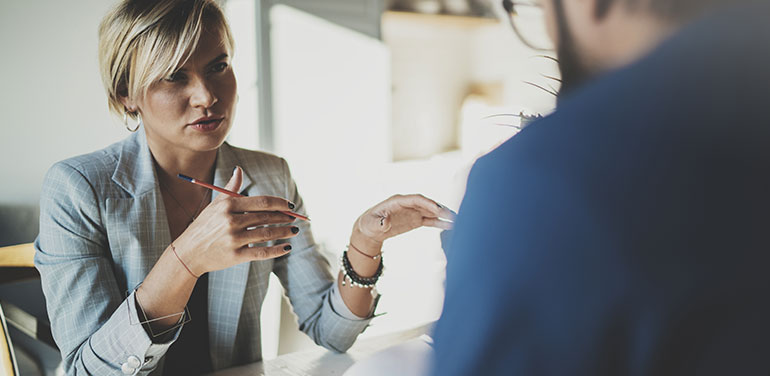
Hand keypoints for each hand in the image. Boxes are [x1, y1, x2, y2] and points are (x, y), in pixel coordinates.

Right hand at [173, 166, 298, 274]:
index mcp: (228, 206)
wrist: (188, 253)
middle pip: (266, 217)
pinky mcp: (235, 256)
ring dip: (284, 232)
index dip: (280, 203)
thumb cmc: (204, 227)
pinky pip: (262, 253)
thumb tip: (239, 169)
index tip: (290, 206)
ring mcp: (234, 239)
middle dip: (284, 217)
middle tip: (295, 218)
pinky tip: (287, 247)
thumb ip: (231, 188)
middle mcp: (231, 221)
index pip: (262, 202)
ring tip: (295, 231)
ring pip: (267, 234)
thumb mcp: (215, 205)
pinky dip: (277, 250)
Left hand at [354, 194, 455, 246]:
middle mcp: (408, 204)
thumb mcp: (371, 224)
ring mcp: (413, 211)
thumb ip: (380, 223)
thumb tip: (386, 223)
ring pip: (431, 211)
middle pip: (426, 204)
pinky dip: (440, 222)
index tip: (437, 209)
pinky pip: (430, 220)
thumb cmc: (369, 223)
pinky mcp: (416, 219)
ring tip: (456, 220)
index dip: (427, 203)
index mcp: (397, 201)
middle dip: (439, 208)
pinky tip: (450, 226)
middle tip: (452, 215)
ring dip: (443, 214)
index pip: (415, 199)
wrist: (370, 228)